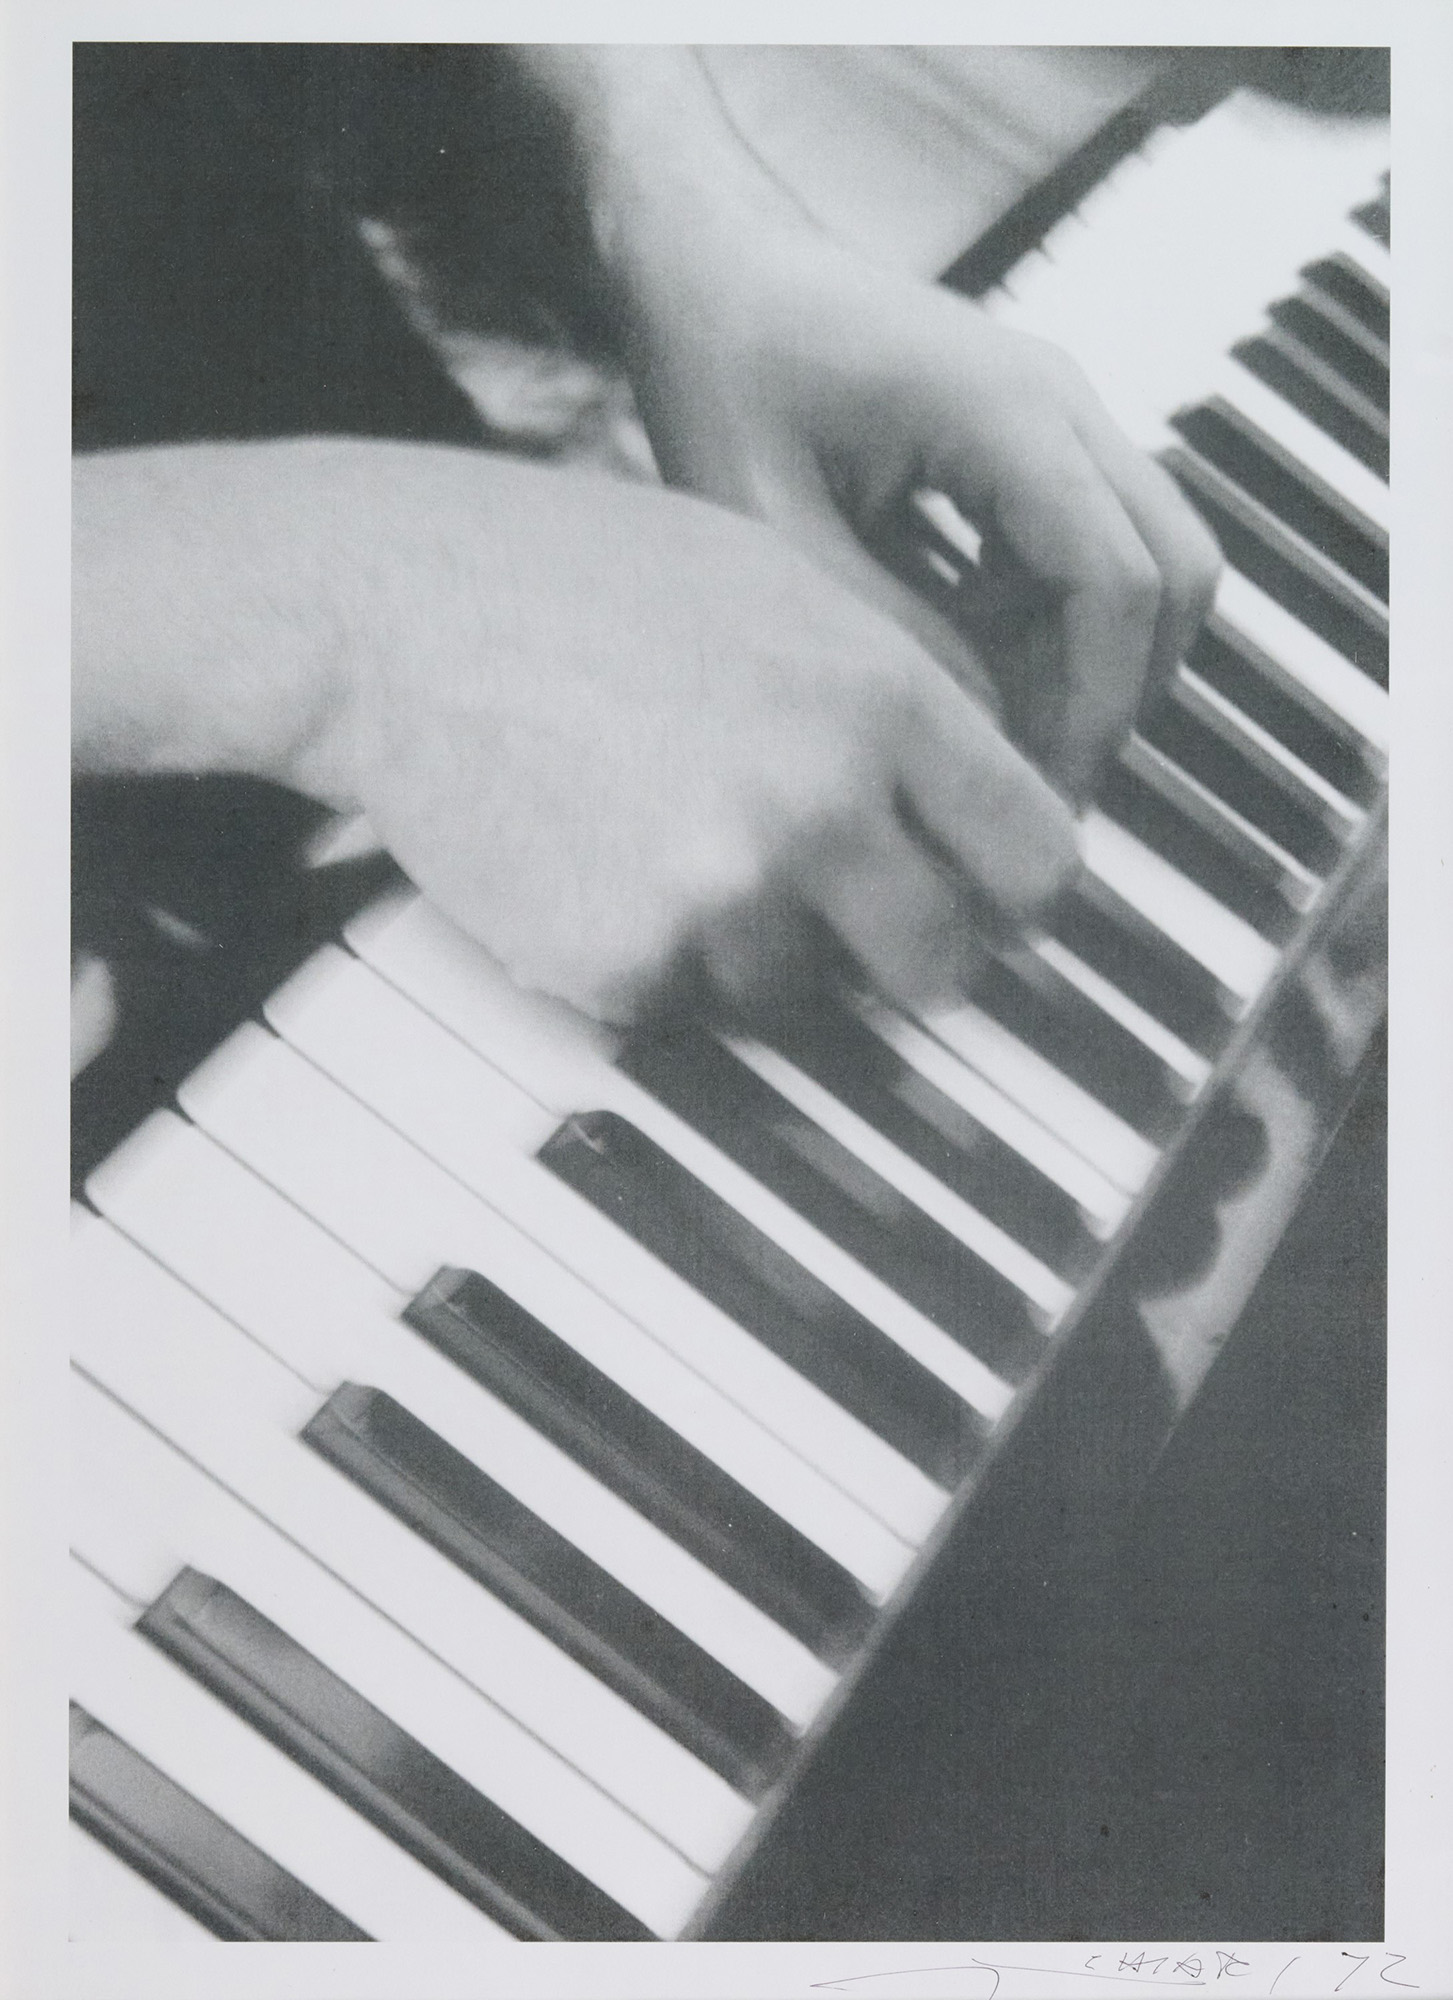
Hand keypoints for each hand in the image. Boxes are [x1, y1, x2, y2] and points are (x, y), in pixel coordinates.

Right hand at [73, 439, 1076, 1021]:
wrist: (393, 608)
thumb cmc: (575, 573)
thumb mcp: (777, 582)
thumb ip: (895, 694)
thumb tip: (974, 802)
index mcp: (882, 698)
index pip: (1038, 858)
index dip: (1016, 895)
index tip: (986, 903)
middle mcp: (822, 805)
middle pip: (942, 964)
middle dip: (904, 957)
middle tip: (852, 925)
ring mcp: (722, 895)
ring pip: (801, 996)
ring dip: (759, 955)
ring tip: (670, 847)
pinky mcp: (622, 964)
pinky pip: (683, 1008)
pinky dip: (655, 964)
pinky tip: (597, 865)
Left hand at [521, 48, 1221, 802]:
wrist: (712, 272)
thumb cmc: (723, 377)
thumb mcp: (770, 530)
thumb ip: (882, 629)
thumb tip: (980, 731)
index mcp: (1005, 412)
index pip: (1119, 582)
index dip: (1094, 705)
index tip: (1034, 791)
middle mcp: (1062, 405)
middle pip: (1177, 573)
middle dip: (1118, 692)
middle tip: (1030, 780)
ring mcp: (1060, 419)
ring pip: (1149, 566)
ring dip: (1090, 660)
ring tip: (990, 728)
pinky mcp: (1036, 445)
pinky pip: (1092, 552)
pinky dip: (1053, 625)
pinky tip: (965, 661)